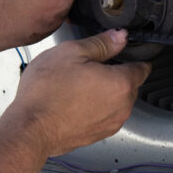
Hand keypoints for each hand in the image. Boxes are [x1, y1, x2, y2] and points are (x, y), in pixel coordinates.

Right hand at [0, 29, 151, 156]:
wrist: (29, 129)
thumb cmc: (47, 92)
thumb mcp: (72, 52)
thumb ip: (102, 43)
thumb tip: (120, 37)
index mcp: (121, 84)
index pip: (143, 67)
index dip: (132, 56)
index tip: (119, 53)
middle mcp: (122, 107)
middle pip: (129, 85)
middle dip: (115, 74)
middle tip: (89, 67)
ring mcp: (110, 124)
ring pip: (116, 101)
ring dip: (104, 92)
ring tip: (77, 86)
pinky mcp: (96, 136)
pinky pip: (103, 116)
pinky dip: (94, 108)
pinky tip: (73, 102)